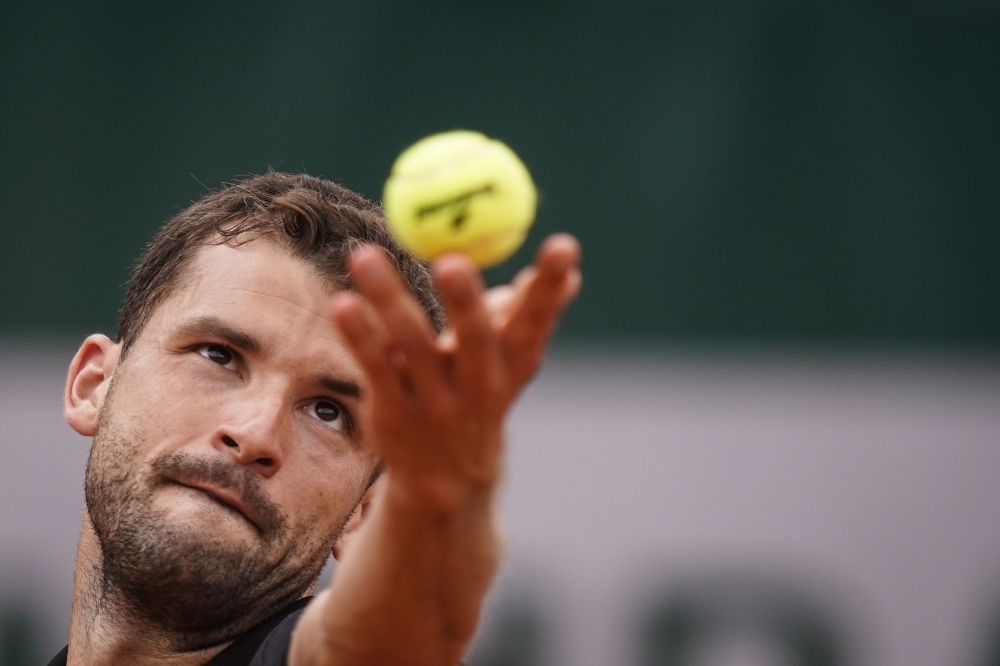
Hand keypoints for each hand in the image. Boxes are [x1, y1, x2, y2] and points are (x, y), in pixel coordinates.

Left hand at [331, 234, 581, 512]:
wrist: (448, 481)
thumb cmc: (481, 395)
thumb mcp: (512, 365)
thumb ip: (531, 315)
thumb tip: (570, 273)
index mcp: (513, 368)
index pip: (537, 323)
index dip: (551, 288)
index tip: (565, 245)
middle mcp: (478, 386)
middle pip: (474, 338)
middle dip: (466, 302)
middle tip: (453, 261)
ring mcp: (434, 402)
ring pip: (411, 344)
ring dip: (388, 299)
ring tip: (363, 256)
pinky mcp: (393, 412)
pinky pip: (375, 367)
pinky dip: (359, 334)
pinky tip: (344, 303)